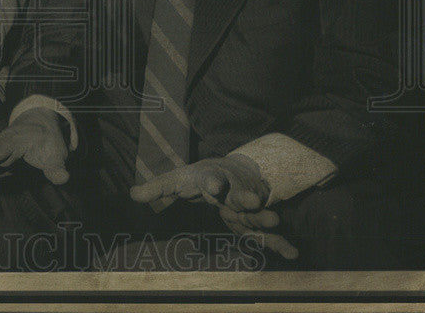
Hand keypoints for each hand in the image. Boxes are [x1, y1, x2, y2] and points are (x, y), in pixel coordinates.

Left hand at [130, 154, 297, 259]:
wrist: (233, 171)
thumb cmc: (199, 178)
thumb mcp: (178, 180)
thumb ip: (157, 189)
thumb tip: (132, 194)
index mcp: (211, 179)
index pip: (209, 179)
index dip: (211, 183)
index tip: (214, 186)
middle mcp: (232, 191)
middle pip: (238, 194)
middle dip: (245, 197)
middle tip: (253, 201)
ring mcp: (246, 206)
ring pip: (256, 213)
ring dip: (265, 218)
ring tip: (274, 221)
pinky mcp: (254, 222)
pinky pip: (269, 234)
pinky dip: (280, 243)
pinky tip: (293, 253)